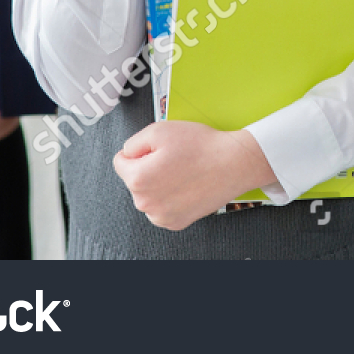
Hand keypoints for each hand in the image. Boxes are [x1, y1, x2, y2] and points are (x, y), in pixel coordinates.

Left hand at [112, 121, 276, 229]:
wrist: (233, 164)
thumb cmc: (201, 147)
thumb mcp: (160, 130)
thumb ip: (133, 142)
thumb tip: (126, 154)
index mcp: (138, 179)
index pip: (120, 161)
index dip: (139, 150)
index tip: (158, 149)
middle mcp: (145, 203)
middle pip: (134, 179)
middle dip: (148, 168)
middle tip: (174, 158)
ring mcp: (161, 216)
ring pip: (148, 195)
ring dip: (159, 184)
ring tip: (183, 172)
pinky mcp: (176, 223)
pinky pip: (162, 207)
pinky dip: (170, 198)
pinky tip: (187, 186)